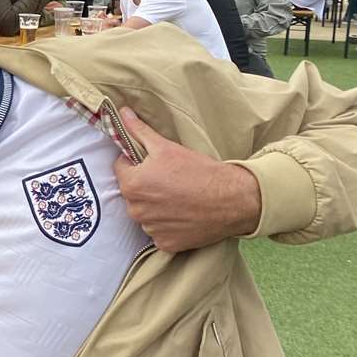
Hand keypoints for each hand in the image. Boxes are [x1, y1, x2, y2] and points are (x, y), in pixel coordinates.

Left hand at [112, 107, 261, 252]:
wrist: (234, 199)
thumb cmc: (200, 171)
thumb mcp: (167, 147)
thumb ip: (139, 131)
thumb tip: (122, 113)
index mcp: (132, 184)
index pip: (121, 168)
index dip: (137, 163)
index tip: (156, 164)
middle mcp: (136, 210)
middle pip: (132, 192)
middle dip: (146, 185)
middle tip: (171, 181)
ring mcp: (150, 229)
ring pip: (145, 213)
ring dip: (156, 206)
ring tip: (180, 197)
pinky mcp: (165, 244)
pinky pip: (159, 232)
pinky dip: (168, 225)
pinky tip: (184, 215)